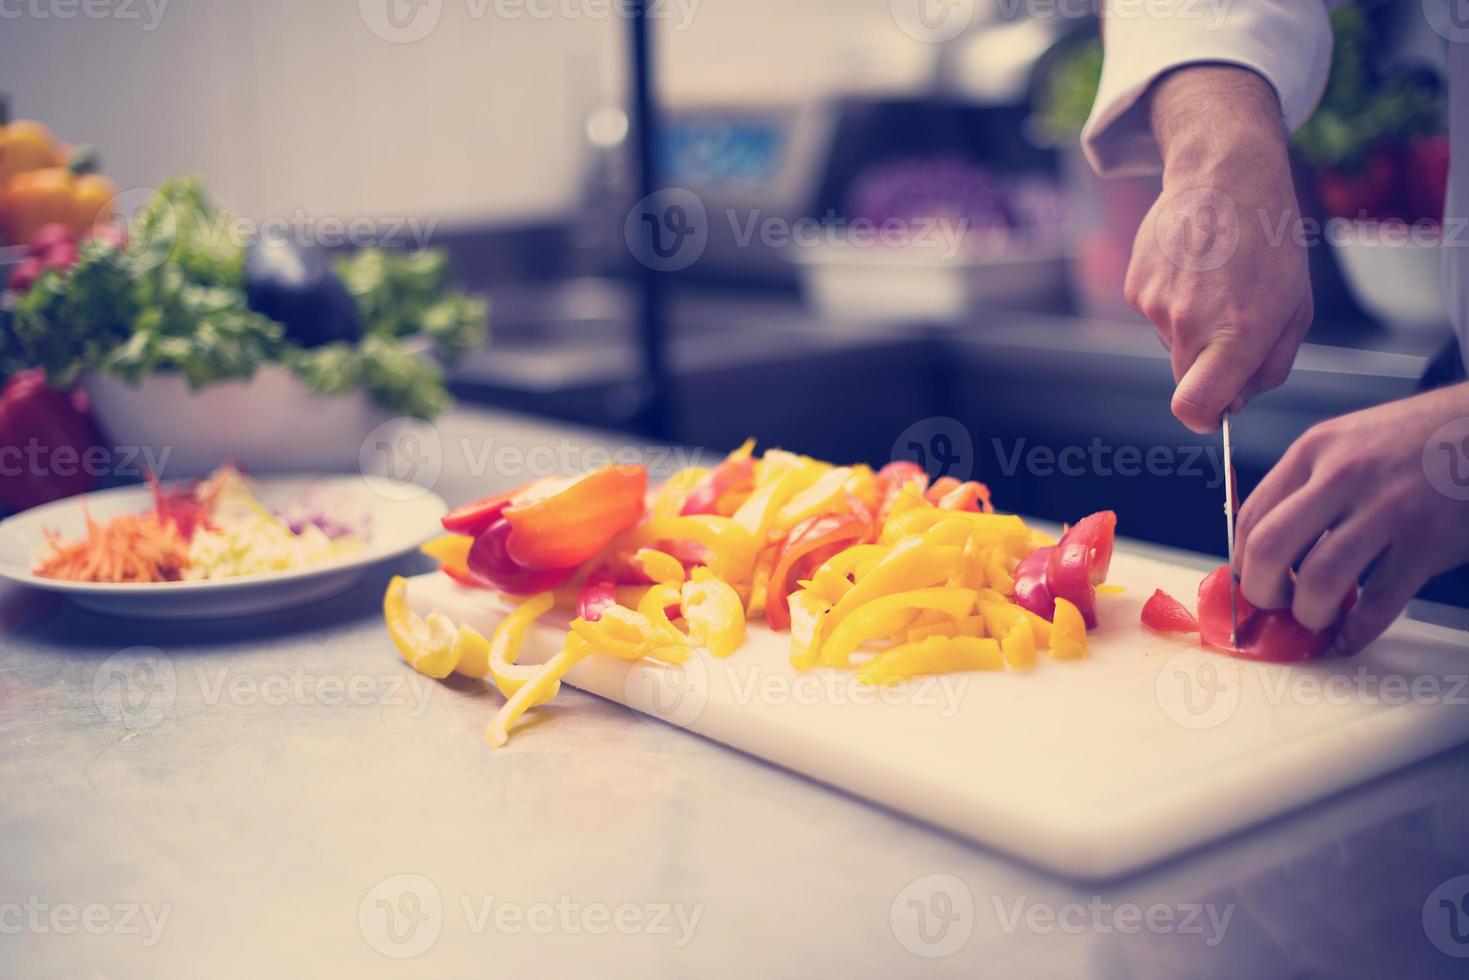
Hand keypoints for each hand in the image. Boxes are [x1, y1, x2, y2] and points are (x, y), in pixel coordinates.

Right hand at [1128, 65, 1312, 432]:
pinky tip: (1192, 266)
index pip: (1195, 407)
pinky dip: (1172, 301)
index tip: (1215, 412)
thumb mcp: (1295, 308)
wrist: (1224, 174)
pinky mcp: (1135, 286)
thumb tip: (1234, 403)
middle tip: (1232, 323)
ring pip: (1170, 344)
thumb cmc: (1270, 242)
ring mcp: (1155, 304)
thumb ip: (1269, 366)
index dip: (1204, 418)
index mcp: (1237, 332)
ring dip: (1191, 327)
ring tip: (1215, 279)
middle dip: (1207, 368)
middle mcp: (1189, 323)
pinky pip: (1153, 315)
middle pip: (1185, 379)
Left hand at [1234, 383, 1468, 654]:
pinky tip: (1351, 636)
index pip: (1250, 515)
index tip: (1247, 582)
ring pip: (1320, 580)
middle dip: (1261, 592)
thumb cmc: (1416, 439)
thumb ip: (1306, 484)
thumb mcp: (1347, 441)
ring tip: (1316, 618)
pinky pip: (1378, 601)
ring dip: (1309, 613)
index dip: (1241, 561)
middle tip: (1273, 606)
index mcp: (1313, 451)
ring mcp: (1387, 508)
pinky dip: (1357, 630)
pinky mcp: (1427, 541)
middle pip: (1269, 547)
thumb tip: (1266, 545)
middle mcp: (1343, 476)